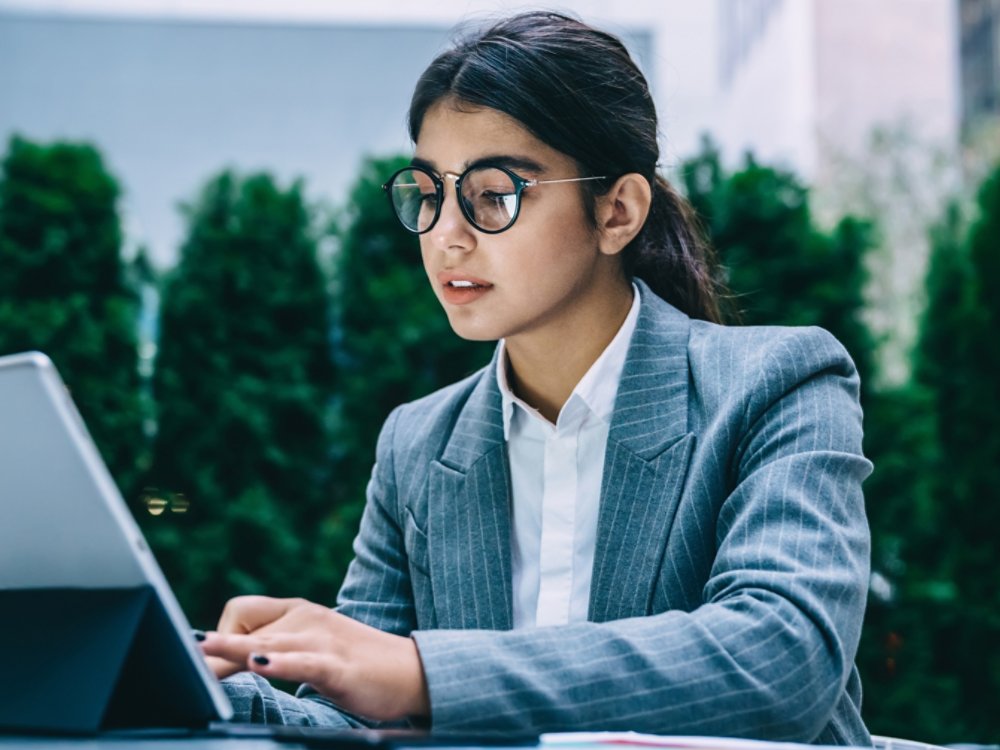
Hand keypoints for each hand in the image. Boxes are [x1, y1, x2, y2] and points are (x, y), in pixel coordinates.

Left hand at [201, 596, 429, 720]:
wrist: (411, 673)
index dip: (220, 637)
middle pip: (246, 629)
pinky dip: (279, 663)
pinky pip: (302, 662)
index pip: (242, 610)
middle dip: (212, 653)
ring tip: (201, 658)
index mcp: (298, 612)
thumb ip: (275, 649)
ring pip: (268, 643)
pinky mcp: (338, 666)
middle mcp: (306, 619)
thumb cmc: (357, 664)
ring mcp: (323, 641)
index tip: (211, 665)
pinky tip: (260, 664)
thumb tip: (230, 661)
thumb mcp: (310, 650)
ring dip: (231, 652)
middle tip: (181, 667)